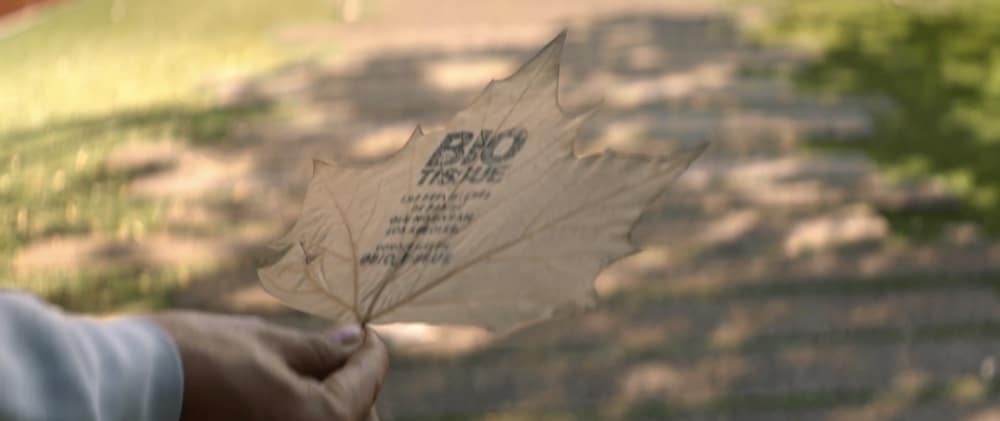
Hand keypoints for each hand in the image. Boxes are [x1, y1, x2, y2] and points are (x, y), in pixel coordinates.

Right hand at [149, 312, 387, 420]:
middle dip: (357, 385)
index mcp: (325, 417)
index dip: (371, 348)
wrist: (129, 387)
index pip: (370, 378)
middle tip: (340, 353)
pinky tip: (289, 396)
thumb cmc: (196, 357)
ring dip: (334, 407)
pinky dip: (306, 417)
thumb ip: (320, 350)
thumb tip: (355, 341)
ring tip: (313, 375)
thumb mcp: (267, 343)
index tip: (365, 330)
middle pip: (361, 417)